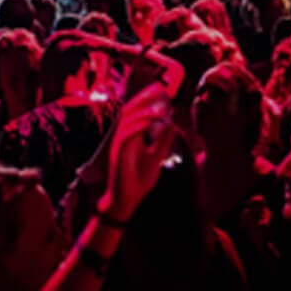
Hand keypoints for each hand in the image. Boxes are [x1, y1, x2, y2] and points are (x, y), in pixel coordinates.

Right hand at [99, 86, 176, 221]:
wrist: (126, 201)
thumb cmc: (138, 181)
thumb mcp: (156, 158)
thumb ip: (163, 143)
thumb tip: (172, 126)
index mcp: (131, 136)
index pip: (137, 112)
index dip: (147, 98)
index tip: (161, 88)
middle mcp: (123, 137)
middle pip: (130, 110)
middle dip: (145, 98)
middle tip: (160, 89)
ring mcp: (119, 144)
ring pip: (127, 120)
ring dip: (143, 111)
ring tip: (160, 107)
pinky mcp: (118, 154)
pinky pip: (125, 136)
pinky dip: (137, 127)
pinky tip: (149, 123)